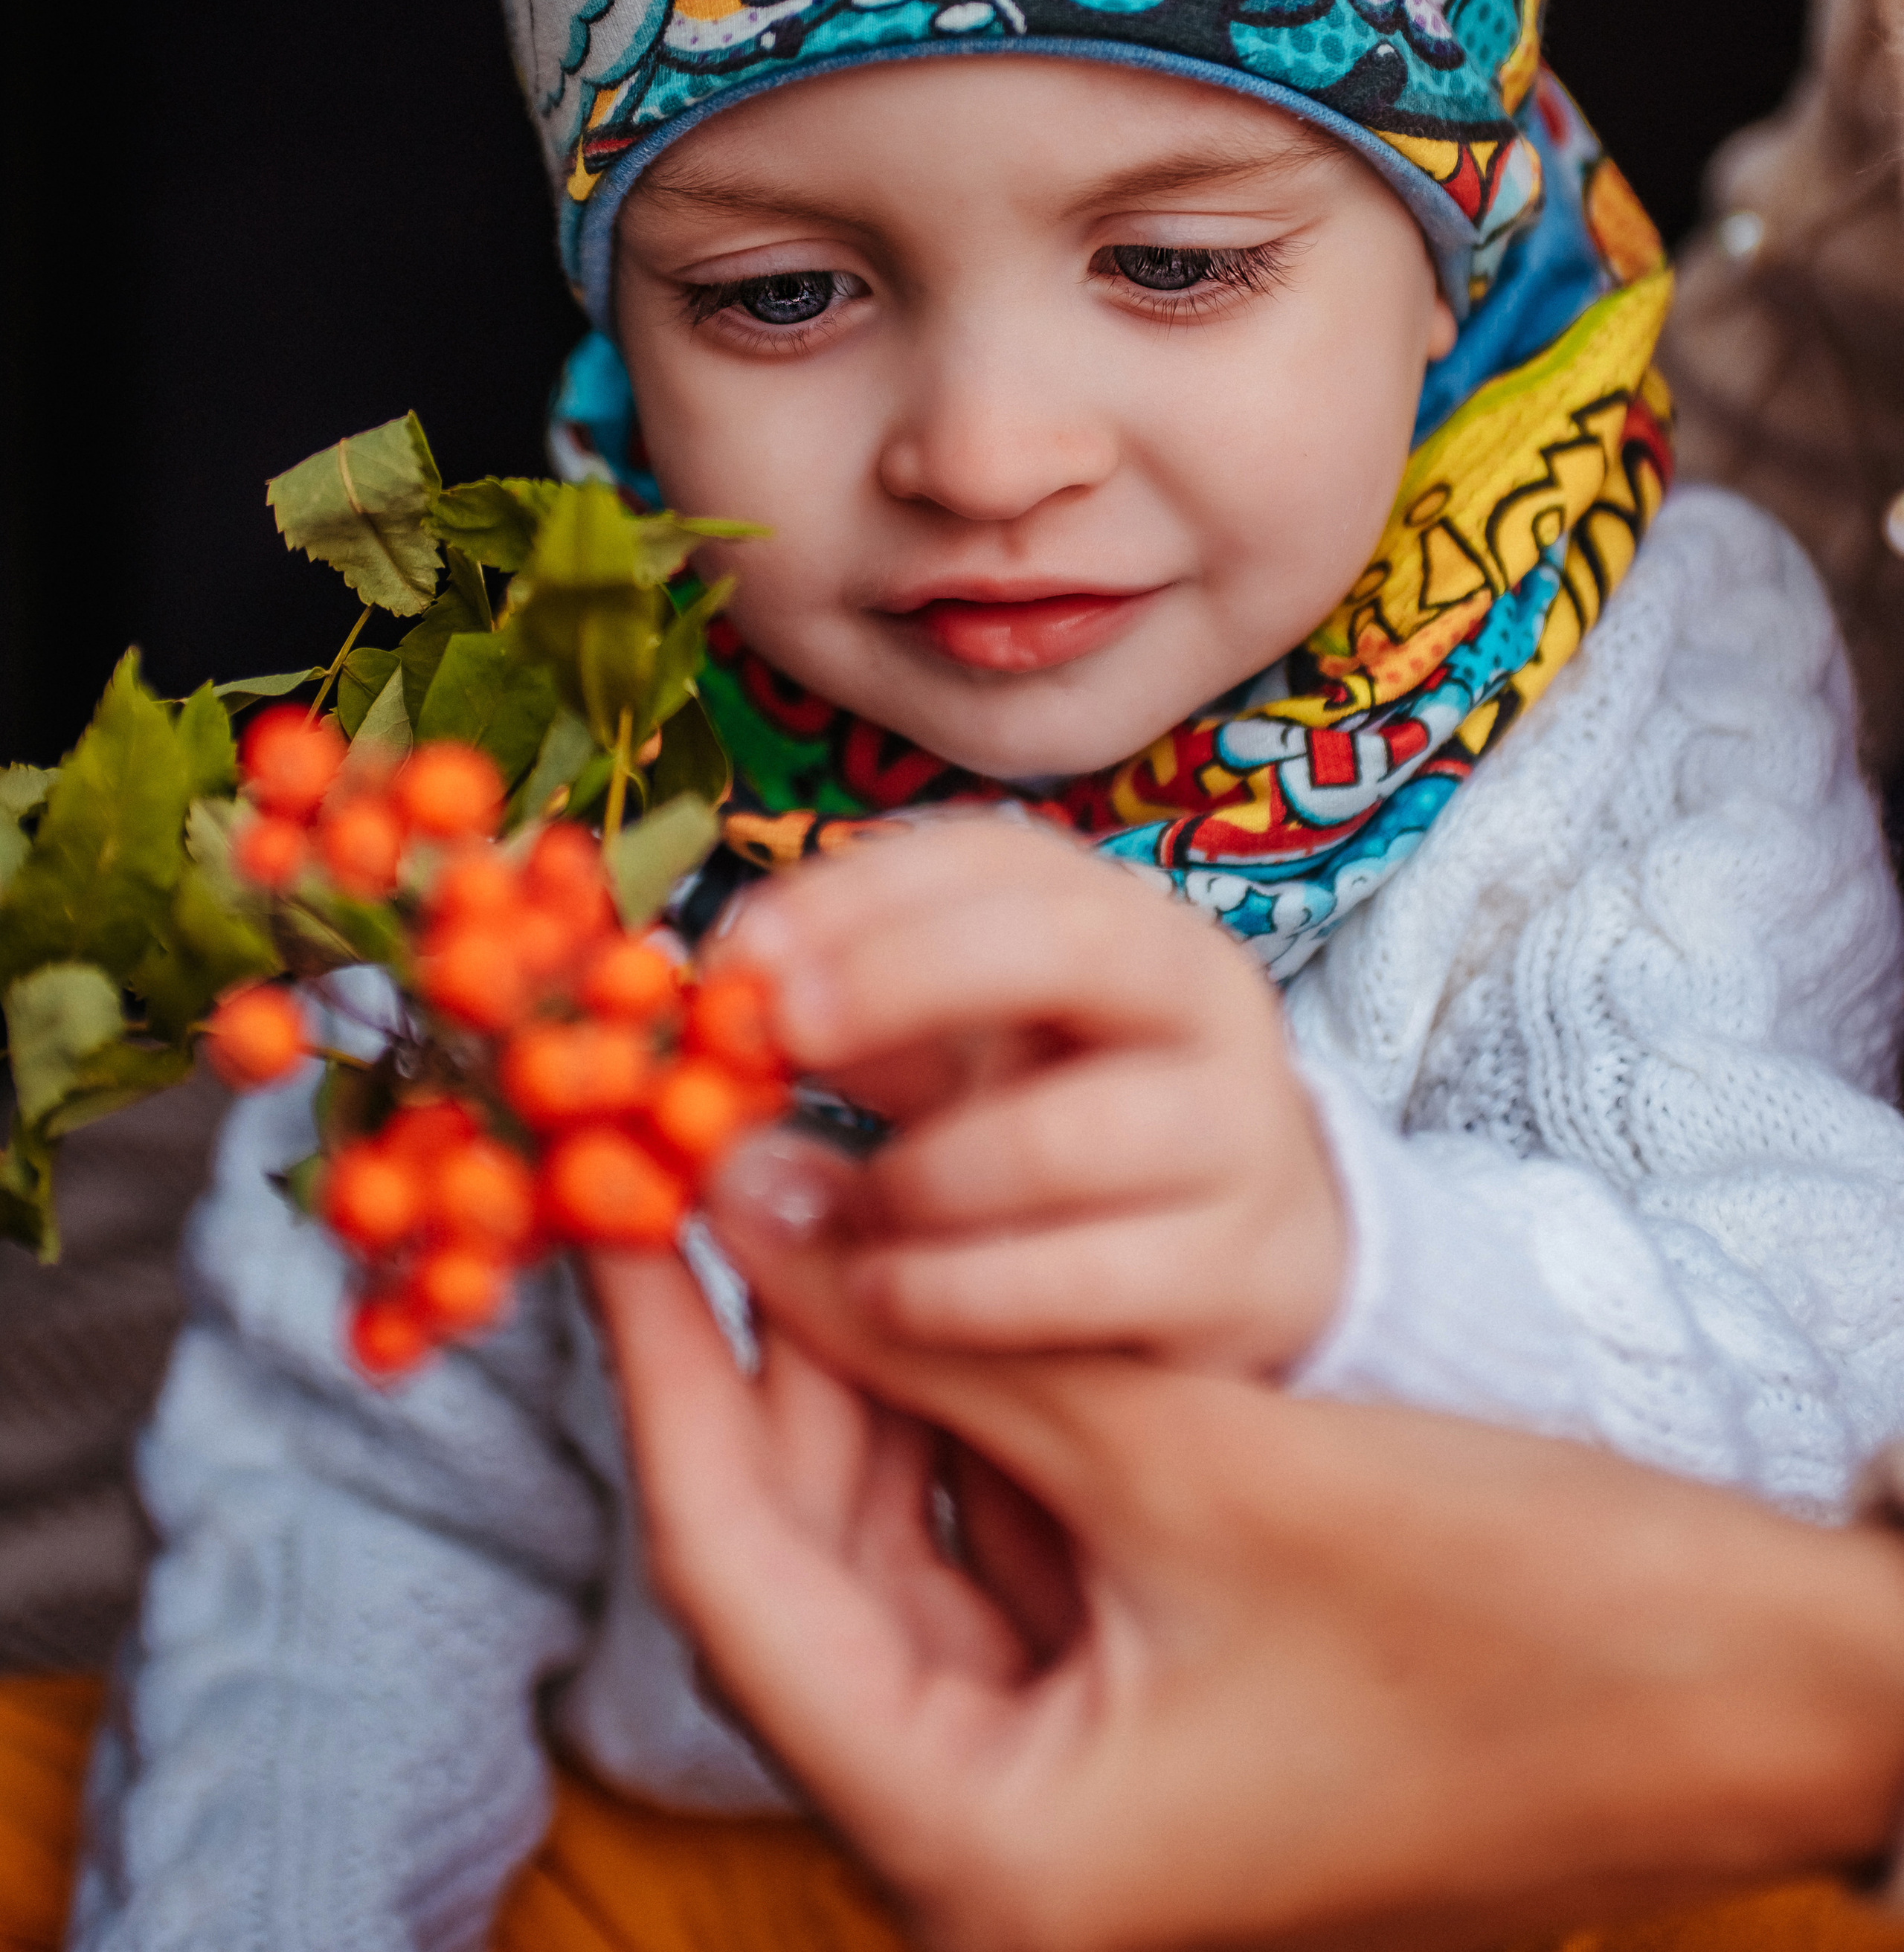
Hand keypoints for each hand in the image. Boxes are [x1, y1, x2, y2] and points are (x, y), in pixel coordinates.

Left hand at [594, 1232, 1903, 1951]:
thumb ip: (953, 1334)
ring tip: (798, 1168)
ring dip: (858, 1357)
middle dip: (765, 1343)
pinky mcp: (1125, 1706)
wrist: (1742, 1685)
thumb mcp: (1191, 1455)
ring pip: (890, 1529)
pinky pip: (984, 1537)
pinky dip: (953, 1404)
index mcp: (988, 1852)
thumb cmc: (1498, 1609)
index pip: (733, 1574)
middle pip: (804, 1548)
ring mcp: (1061, 1777)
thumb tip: (755, 1197)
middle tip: (703, 1146)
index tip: (602, 1201)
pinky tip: (922, 1261)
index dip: (660, 1367)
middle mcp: (996, 1838)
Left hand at [710, 818, 1346, 1376]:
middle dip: (901, 977)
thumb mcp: (966, 1051)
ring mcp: (1238, 1131)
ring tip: (836, 1210)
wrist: (1246, 1256)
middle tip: (778, 1034)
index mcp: (1120, 916)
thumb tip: (715, 1014)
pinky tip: (886, 1296)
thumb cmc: (1062, 1128)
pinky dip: (958, 1294)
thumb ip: (853, 1023)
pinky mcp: (1242, 1268)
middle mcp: (1199, 997)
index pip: (992, 857)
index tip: (736, 955)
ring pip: (1060, 1136)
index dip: (855, 893)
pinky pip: (1083, 1278)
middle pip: (1063, 943)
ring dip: (914, 1179)